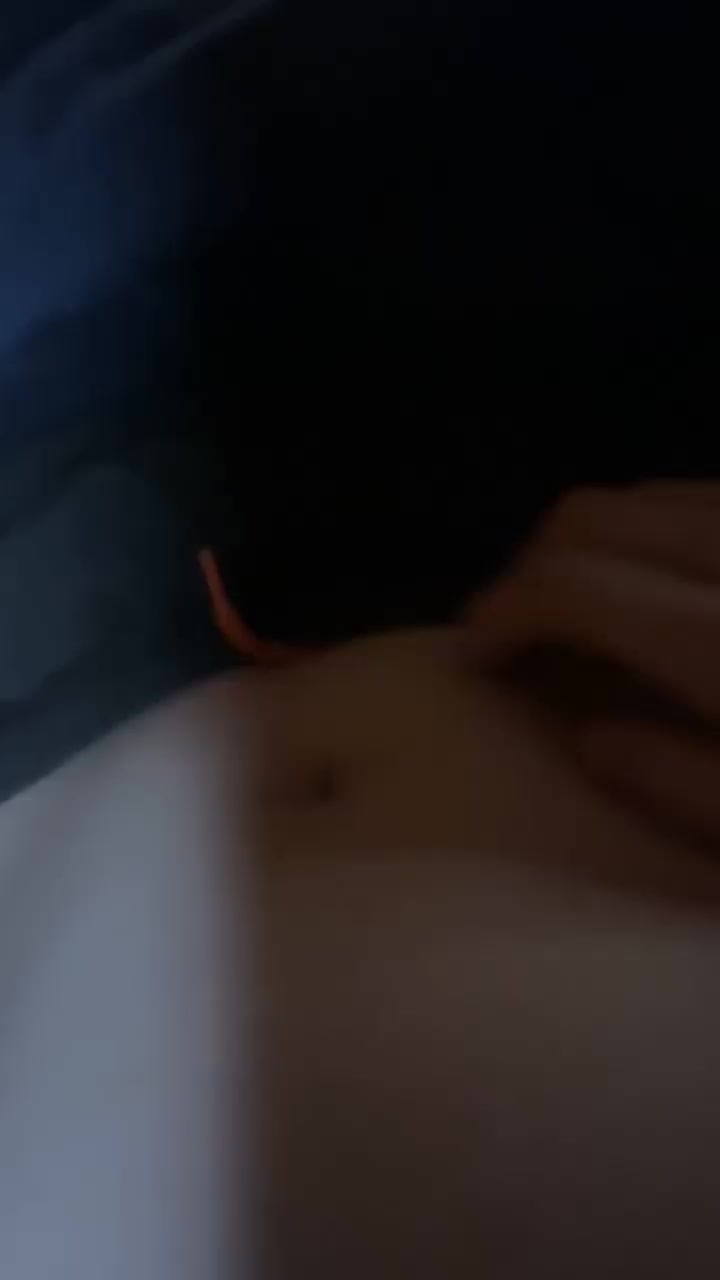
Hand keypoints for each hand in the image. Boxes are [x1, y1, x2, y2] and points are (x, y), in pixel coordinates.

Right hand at [465, 482, 719, 842]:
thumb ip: (677, 783)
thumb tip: (591, 741)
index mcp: (714, 640)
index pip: (567, 584)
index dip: (502, 612)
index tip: (476, 656)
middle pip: (594, 518)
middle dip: (532, 568)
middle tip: (517, 635)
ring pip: (649, 495)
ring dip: (595, 543)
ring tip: (584, 611)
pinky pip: (700, 499)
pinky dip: (658, 528)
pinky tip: (665, 588)